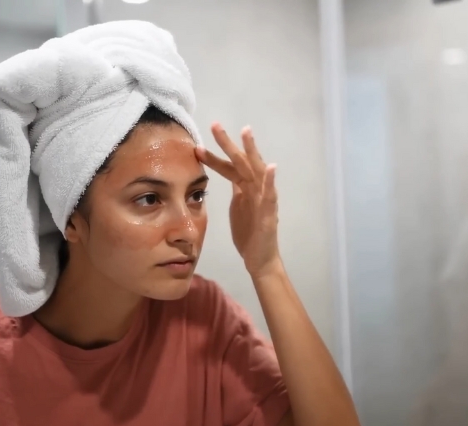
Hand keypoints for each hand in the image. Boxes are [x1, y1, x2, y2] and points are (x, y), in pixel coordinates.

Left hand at [196, 123, 281, 277]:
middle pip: (241, 162)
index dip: (214, 157)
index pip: (229, 167)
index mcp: (245, 189)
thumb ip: (235, 190)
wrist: (260, 259)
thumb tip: (223, 176)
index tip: (197, 147)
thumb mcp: (238, 208)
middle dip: (228, 143)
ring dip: (252, 151)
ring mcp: (264, 200)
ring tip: (246, 132)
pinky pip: (271, 195)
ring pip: (257, 171)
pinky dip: (271, 181)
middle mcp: (256, 190)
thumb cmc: (249, 234)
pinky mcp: (269, 214)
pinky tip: (271, 167)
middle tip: (215, 125)